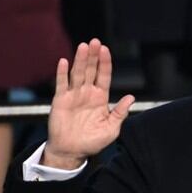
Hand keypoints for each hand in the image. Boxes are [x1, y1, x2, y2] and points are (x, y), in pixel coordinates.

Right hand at [42, 39, 134, 169]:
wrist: (72, 151)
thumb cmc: (93, 141)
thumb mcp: (112, 128)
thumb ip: (120, 113)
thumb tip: (131, 98)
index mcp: (100, 97)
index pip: (104, 76)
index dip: (105, 63)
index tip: (106, 49)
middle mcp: (87, 93)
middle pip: (91, 70)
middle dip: (93, 56)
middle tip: (95, 41)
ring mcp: (74, 95)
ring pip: (77, 74)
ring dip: (80, 60)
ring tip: (83, 46)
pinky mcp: (60, 100)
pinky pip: (61, 84)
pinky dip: (62, 73)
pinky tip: (64, 62)